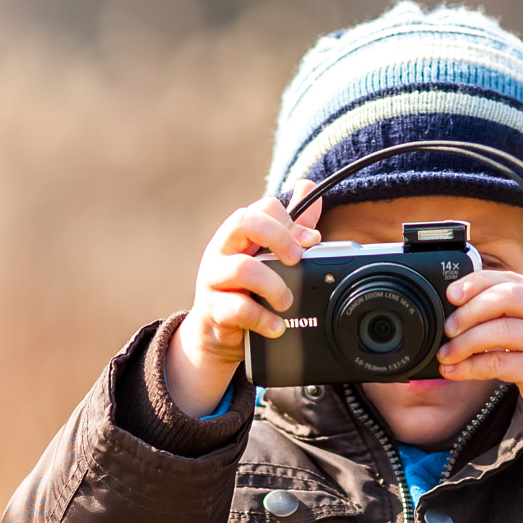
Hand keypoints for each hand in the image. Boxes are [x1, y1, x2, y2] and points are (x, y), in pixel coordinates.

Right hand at [166, 181, 324, 417]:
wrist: (216, 334)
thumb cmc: (243, 290)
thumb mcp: (266, 256)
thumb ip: (289, 226)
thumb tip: (308, 188)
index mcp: (237, 235)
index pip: (260, 208)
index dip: (289, 221)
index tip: (310, 241)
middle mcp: (222, 250)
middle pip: (245, 221)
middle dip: (278, 238)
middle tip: (296, 260)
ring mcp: (213, 280)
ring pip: (243, 268)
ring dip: (275, 286)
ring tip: (286, 301)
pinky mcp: (212, 310)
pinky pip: (239, 309)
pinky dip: (264, 319)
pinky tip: (276, 325)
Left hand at [436, 268, 522, 460]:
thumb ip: (513, 316)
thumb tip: (461, 311)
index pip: (509, 279)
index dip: (476, 283)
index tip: (451, 294)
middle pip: (505, 298)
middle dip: (469, 310)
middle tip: (448, 328)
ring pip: (499, 331)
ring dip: (464, 342)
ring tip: (447, 354)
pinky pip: (499, 363)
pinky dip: (471, 367)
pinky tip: (456, 372)